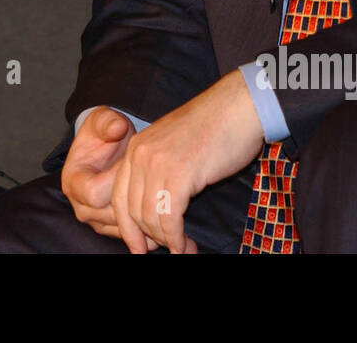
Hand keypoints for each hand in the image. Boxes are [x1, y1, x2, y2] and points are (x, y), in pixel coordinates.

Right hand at [61, 107, 158, 247]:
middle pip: (110, 216)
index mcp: (74, 180)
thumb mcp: (104, 121)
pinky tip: (167, 222)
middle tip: (163, 194)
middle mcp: (81, 205)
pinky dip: (147, 231)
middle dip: (136, 206)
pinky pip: (128, 235)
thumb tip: (117, 128)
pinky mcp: (110, 226)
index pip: (95, 194)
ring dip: (145, 224)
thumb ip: (108, 122)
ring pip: (121, 229)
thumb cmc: (104, 134)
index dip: (116, 182)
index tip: (136, 167)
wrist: (105, 147)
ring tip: (169, 211)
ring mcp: (96, 219)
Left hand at [111, 71, 264, 253]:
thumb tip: (158, 210)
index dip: (127, 228)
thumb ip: (160, 171)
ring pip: (149, 218)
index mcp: (137, 148)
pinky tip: (184, 245)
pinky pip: (169, 217)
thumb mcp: (175, 147)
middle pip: (131, 211)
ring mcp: (157, 163)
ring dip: (165, 241)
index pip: (119, 197)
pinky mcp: (179, 173)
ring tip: (183, 249)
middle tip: (169, 249)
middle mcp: (140, 154)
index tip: (138, 248)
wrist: (238, 107)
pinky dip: (175, 238)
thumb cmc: (215, 128)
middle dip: (147, 238)